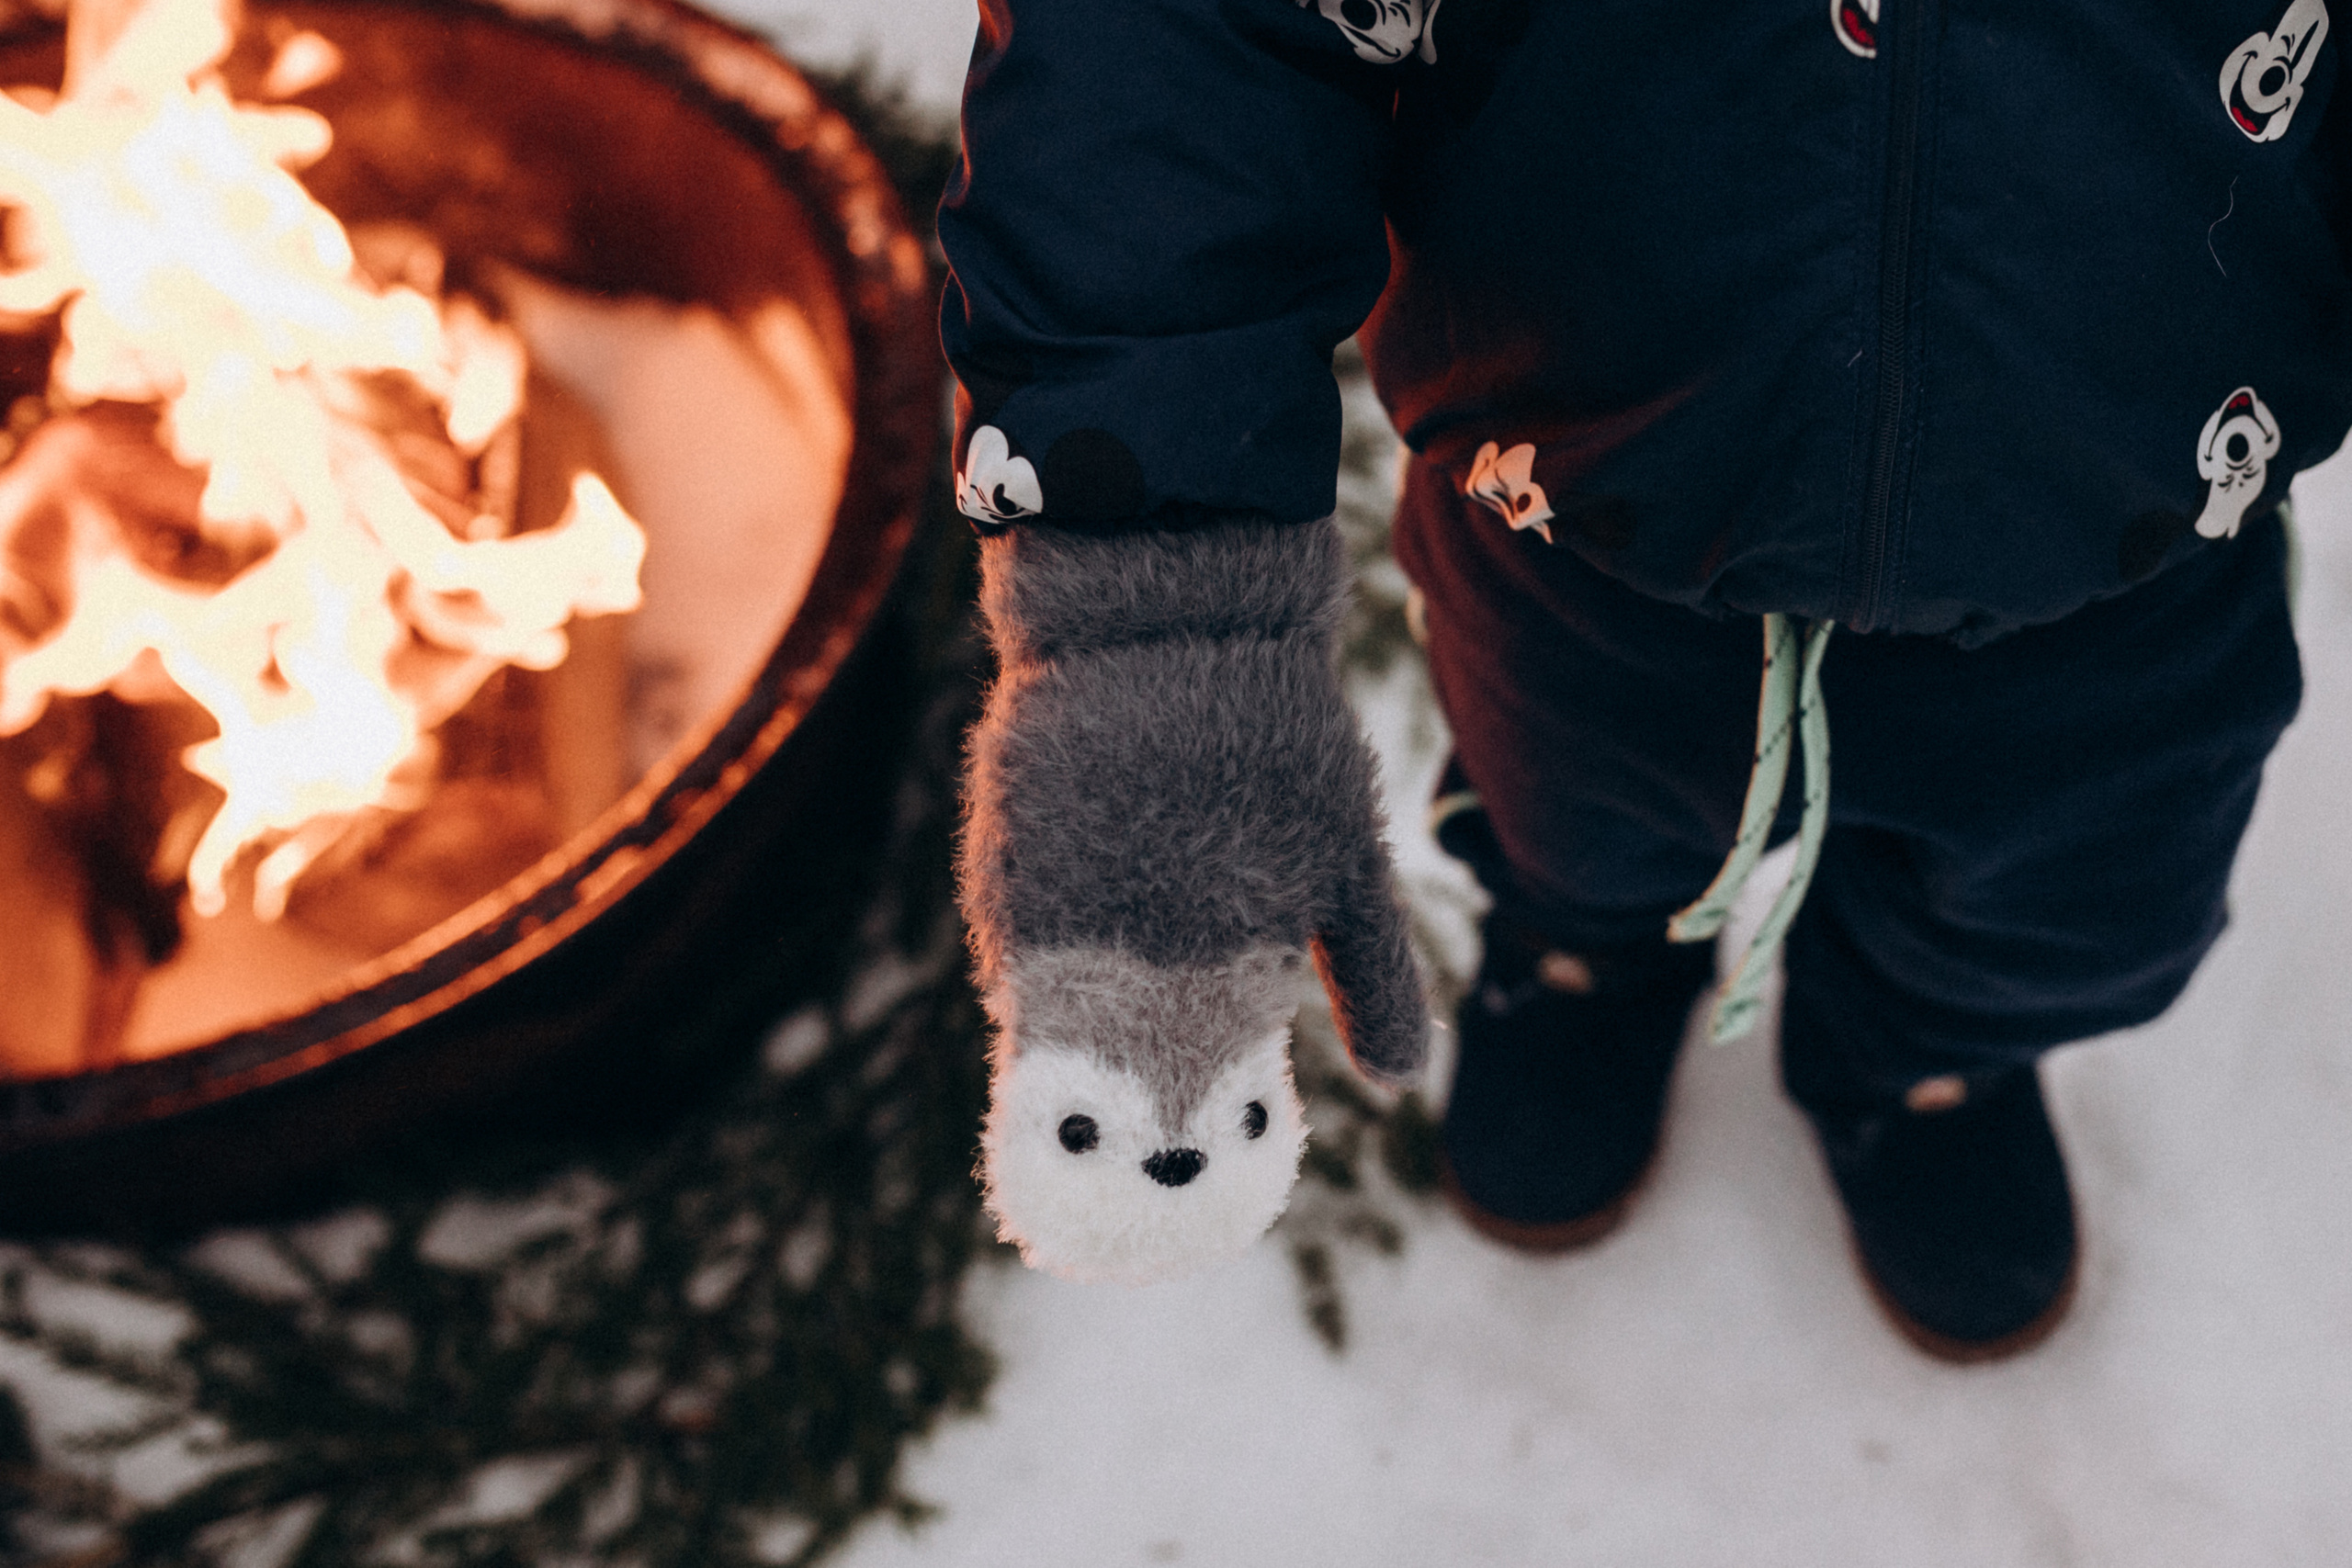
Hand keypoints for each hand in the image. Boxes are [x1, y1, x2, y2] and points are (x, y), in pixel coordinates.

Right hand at [959, 512, 1427, 1283]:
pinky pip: (1016, 969)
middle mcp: (1137, 963)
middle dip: (1130, 1129)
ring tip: (1102, 1058)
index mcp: (1231, 970)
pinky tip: (1073, 972)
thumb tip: (1404, 1082)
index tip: (1194, 1183)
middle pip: (1118, 1097)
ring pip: (1056, 1037)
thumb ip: (1372, 975)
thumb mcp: (1353, 859)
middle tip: (1143, 1144)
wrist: (1169, 619)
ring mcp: (1057, 922)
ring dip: (1079, 1062)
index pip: (1200, 1110)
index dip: (1194, 1152)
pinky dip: (1042, 987)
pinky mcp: (1004, 876)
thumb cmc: (1281, 740)